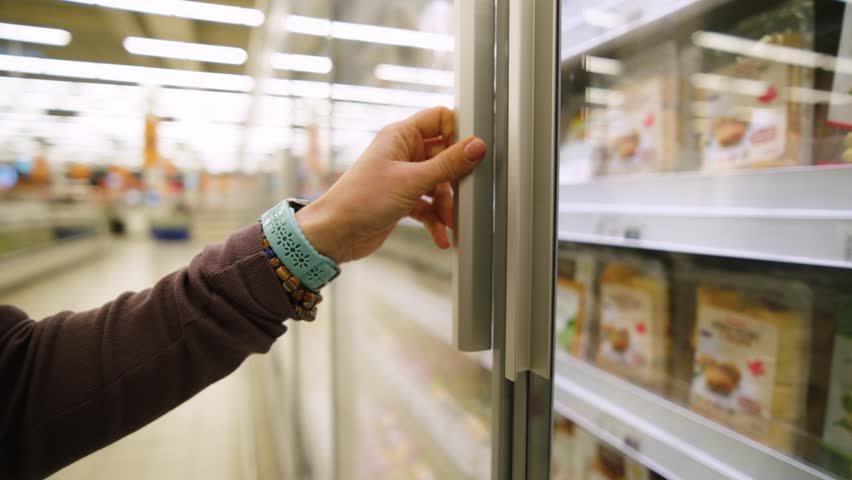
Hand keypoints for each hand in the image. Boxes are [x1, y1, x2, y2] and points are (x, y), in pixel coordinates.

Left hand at [295, 106, 486, 263]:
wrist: (336, 233)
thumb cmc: (361, 200)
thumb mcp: (412, 181)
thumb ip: (448, 164)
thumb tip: (477, 146)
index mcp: (401, 135)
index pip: (440, 119)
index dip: (458, 133)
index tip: (472, 153)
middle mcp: (402, 152)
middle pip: (444, 156)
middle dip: (454, 180)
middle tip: (465, 195)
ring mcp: (403, 176)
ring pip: (439, 184)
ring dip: (446, 205)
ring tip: (449, 223)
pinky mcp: (402, 199)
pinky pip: (428, 205)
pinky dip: (435, 220)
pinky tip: (441, 236)